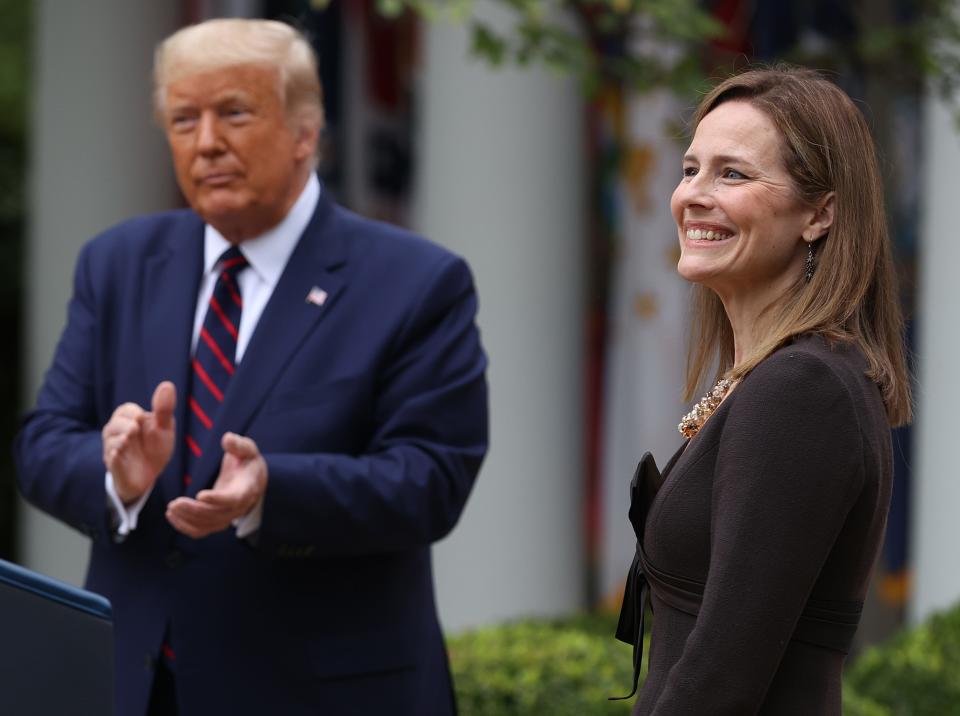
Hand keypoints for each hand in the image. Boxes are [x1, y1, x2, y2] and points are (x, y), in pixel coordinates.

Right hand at [103, 382, 175, 503]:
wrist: (150, 475)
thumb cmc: (155, 447)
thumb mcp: (164, 427)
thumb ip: (164, 408)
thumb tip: (167, 384)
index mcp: (128, 421)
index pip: (125, 409)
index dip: (133, 413)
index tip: (141, 418)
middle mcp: (116, 434)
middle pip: (114, 424)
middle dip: (125, 425)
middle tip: (135, 429)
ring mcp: (113, 450)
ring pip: (110, 441)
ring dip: (121, 439)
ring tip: (129, 439)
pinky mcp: (114, 466)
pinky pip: (111, 459)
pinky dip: (115, 456)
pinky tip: (120, 454)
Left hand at [165, 432, 267, 538]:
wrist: (253, 479)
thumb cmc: (247, 462)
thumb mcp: (247, 449)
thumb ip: (238, 445)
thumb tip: (227, 438)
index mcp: (246, 489)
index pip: (233, 499)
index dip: (217, 499)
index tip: (200, 495)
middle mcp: (238, 507)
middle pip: (216, 515)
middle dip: (194, 510)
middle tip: (174, 503)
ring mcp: (227, 517)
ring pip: (207, 525)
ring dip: (187, 519)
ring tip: (171, 508)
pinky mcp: (217, 521)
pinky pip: (201, 530)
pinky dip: (185, 527)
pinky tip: (172, 516)